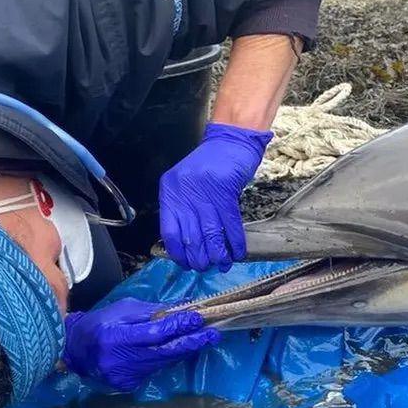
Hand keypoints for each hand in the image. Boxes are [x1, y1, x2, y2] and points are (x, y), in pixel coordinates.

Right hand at [62, 298, 220, 391]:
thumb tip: (181, 309)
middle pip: (163, 352)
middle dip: (191, 343)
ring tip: (203, 340)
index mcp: (116, 337)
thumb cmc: (101, 323)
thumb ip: (151, 312)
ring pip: (162, 362)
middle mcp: (120, 360)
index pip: (154, 333)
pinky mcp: (127, 385)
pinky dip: (168, 359)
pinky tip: (180, 351)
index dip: (178, 327)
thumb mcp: (123, 310)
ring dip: (184, 351)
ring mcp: (124, 376)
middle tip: (212, 335)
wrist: (76, 350)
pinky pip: (154, 370)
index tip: (197, 319)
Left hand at [159, 122, 271, 271]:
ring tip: (222, 264)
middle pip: (190, 237)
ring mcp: (205, 191)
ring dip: (218, 254)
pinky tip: (237, 253)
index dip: (178, 253)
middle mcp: (185, 192)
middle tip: (206, 267)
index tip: (186, 264)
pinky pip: (230, 225)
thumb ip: (183, 208)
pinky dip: (235, 242)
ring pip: (211, 234)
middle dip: (199, 258)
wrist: (231, 140)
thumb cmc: (210, 164)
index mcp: (170, 191)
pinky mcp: (226, 191)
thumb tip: (186, 245)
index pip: (170, 232)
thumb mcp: (187, 184)